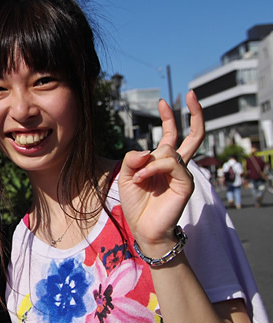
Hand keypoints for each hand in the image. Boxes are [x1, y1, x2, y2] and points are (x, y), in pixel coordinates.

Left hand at [118, 90, 204, 255]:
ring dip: (148, 163)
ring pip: (169, 151)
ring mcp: (183, 173)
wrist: (143, 228)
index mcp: (163, 161)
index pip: (172, 135)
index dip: (169, 118)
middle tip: (192, 94)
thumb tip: (146, 150)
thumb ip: (132, 159)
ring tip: (138, 178)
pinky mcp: (185, 183)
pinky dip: (153, 168)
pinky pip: (171, 164)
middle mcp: (177, 165)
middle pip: (194, 135)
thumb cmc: (136, 203)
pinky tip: (143, 179)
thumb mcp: (127, 176)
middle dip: (195, 113)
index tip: (162, 102)